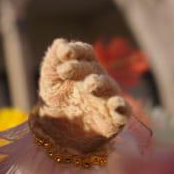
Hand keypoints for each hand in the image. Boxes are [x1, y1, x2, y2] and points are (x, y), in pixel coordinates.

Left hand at [28, 39, 131, 158]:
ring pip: (109, 86)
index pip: (85, 52)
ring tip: (89, 84)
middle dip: (80, 68)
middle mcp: (99, 80)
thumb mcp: (50, 80)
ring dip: (100, 83)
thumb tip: (60, 42)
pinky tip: (117, 104)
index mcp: (85, 67)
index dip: (76, 50)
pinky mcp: (115, 119)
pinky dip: (122, 107)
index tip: (63, 52)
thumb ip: (53, 61)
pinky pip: (124, 112)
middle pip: (94, 68)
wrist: (57, 131)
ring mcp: (109, 98)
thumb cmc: (57, 99)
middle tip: (64, 71)